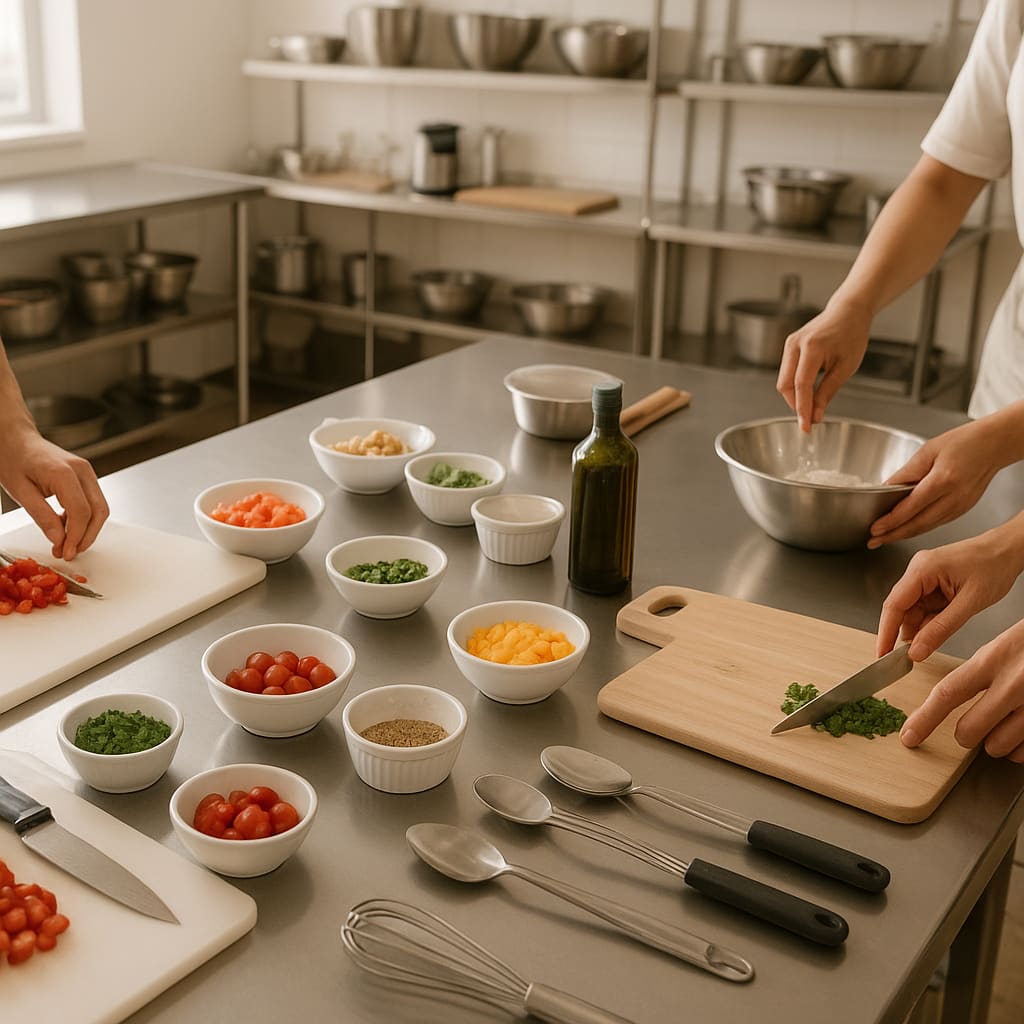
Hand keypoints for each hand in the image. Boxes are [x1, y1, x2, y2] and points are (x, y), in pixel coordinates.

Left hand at [0, 426, 108, 559]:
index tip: (67, 552)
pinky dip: (84, 519)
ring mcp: (87, 472)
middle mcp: (82, 471)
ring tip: (68, 543)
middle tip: (70, 552)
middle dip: (87, 536)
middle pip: (98, 511)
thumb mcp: (20, 491)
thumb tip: (59, 539)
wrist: (15, 438)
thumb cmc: (13, 459)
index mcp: (64, 473)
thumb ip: (42, 516)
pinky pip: (93, 502)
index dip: (76, 536)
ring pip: (100, 508)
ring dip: (87, 529)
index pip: (81, 512)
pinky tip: (67, 527)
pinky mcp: (86, 476)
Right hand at [776, 297, 871, 431]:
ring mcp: (789, 345)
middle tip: (811, 419)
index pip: (801, 385)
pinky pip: (786, 373)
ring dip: (795, 397)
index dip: (802, 409)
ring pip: (783, 381)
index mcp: (811, 347)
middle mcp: (795, 344)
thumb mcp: (845, 367)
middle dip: (796, 405)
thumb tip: (816, 415)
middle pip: (785, 385)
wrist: (848, 311)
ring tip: (813, 405)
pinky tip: (808, 393)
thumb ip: (828, 391)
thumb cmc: (851, 335)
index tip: (806, 427)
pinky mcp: (789, 347)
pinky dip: (795, 387)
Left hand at [867, 420, 1002, 548]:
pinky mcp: (963, 509)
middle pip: (918, 523)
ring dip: (904, 535)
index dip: (891, 521)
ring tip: (884, 539)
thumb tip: (885, 488)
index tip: (875, 528)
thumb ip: (906, 472)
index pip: (911, 507)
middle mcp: (954, 498)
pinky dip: (919, 528)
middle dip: (893, 535)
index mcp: (943, 480)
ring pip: (927, 527)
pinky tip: (905, 530)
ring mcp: (960, 506)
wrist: (994, 446)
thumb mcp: (928, 451)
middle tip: (873, 541)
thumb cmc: (964, 442)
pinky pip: (936, 523)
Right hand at [876, 529, 1023, 661]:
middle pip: (900, 607)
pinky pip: (924, 606)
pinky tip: (937, 631)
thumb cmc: (995, 566)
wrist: (1010, 550)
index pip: (894, 604)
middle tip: (905, 657)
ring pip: (912, 609)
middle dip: (902, 632)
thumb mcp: (970, 603)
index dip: (886, 632)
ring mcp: (924, 575)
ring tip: (929, 644)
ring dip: (919, 628)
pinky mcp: (932, 581)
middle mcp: (918, 570)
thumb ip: (941, 629)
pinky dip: (929, 621)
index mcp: (922, 569)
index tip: (882, 654)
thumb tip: (917, 650)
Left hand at [899, 619, 1023, 761]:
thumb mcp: (1007, 645)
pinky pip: (1023, 754)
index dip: (924, 719)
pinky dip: (1019, 748)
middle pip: (968, 731)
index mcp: (995, 659)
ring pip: (996, 747)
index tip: (909, 736)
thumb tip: (950, 700)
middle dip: (966, 733)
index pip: (947, 694)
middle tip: (974, 722)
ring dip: (996, 741)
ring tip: (1009, 718)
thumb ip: (982, 672)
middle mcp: (1015, 685)